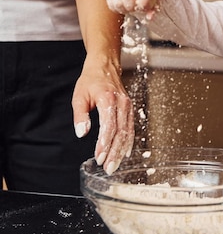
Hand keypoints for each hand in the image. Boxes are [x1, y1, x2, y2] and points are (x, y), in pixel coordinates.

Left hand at [72, 60, 133, 174]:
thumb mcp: (79, 96)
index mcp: (108, 99)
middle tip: (107, 167)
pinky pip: (131, 128)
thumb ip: (80, 115)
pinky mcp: (130, 109)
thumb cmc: (91, 80)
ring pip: (128, 133)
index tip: (98, 157)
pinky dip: (128, 142)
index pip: (109, 126)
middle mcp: (122, 104)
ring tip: (114, 165)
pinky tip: (125, 153)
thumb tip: (81, 133)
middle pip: (121, 133)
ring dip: (121, 151)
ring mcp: (128, 106)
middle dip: (114, 152)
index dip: (104, 144)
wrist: (105, 66)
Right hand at [107, 0, 159, 19]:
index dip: (144, 2)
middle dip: (132, 6)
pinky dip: (116, 8)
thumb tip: (149, 17)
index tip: (143, 8)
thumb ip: (153, 10)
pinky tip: (123, 6)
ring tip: (129, 8)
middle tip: (135, 9)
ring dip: (123, 8)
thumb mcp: (155, 2)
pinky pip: (111, 2)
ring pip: (117, 0)